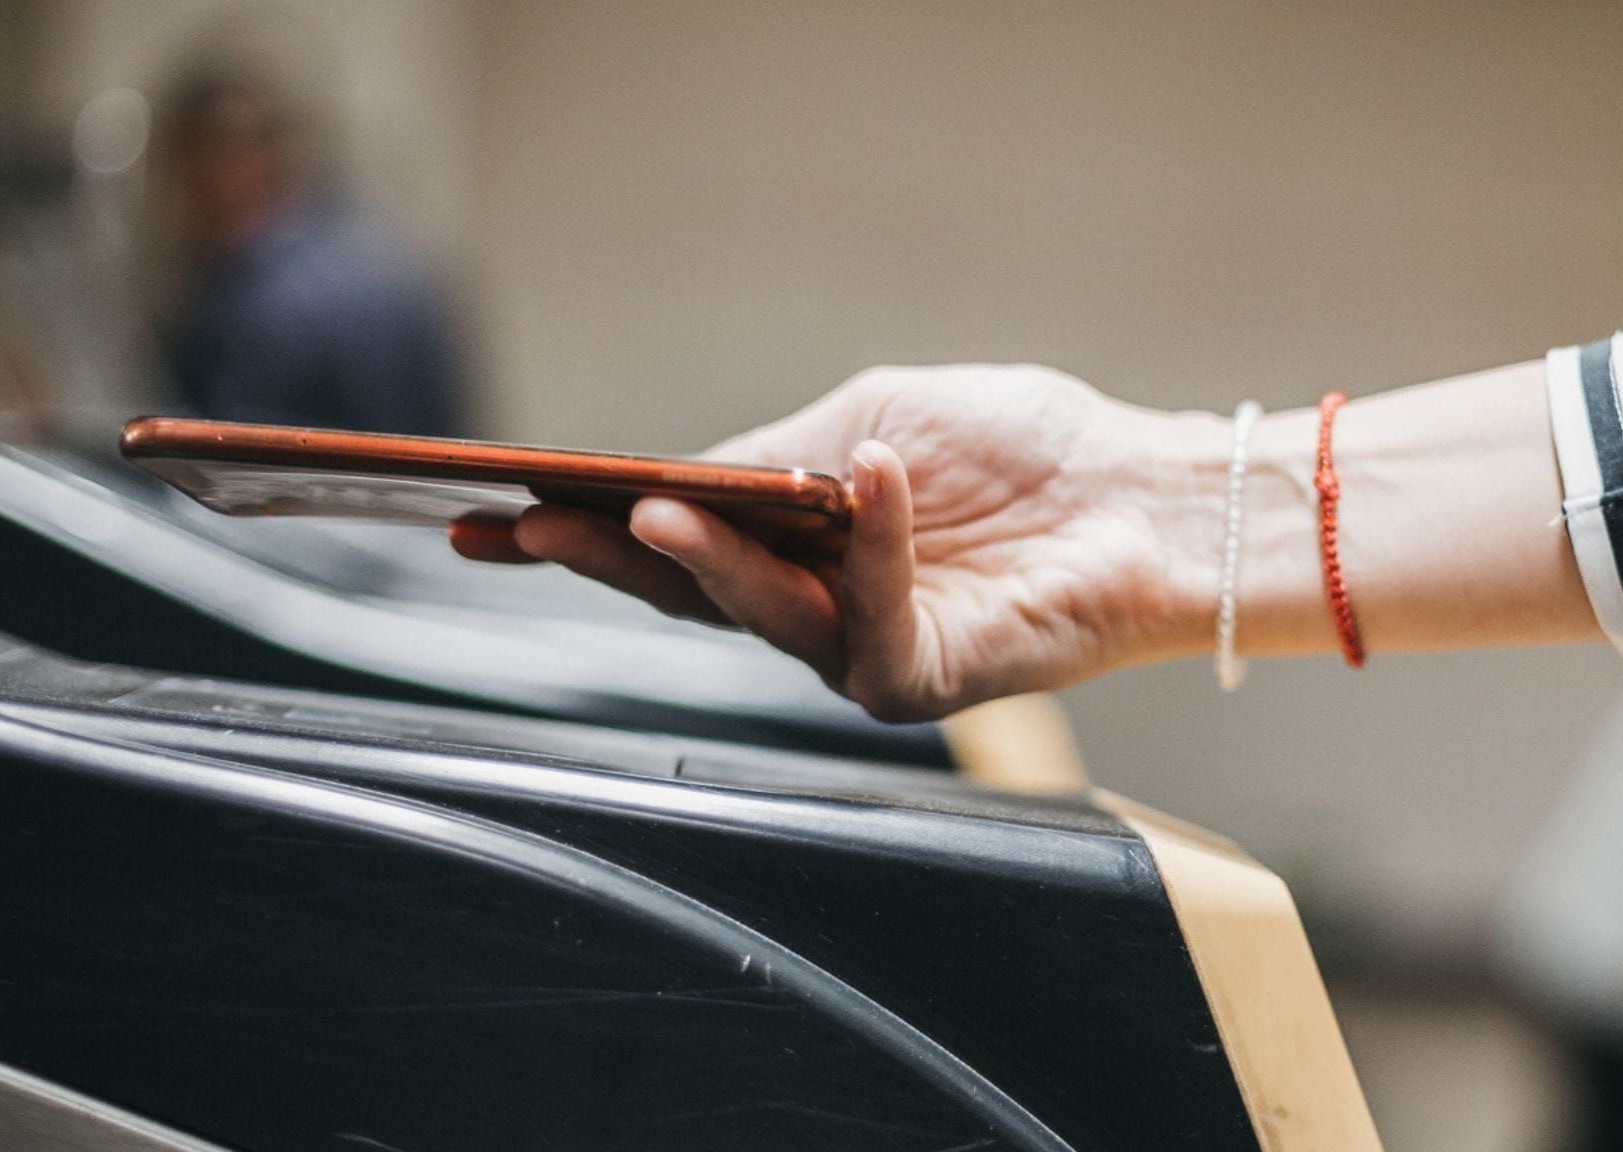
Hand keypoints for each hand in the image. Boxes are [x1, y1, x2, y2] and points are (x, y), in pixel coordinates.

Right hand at [454, 365, 1222, 720]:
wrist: (1139, 493)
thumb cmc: (1020, 451)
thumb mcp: (872, 421)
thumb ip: (779, 452)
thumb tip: (684, 477)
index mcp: (786, 544)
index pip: (662, 542)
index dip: (574, 529)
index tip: (483, 508)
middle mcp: (809, 609)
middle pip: (682, 593)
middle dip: (598, 558)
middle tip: (524, 525)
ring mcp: (861, 652)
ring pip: (760, 617)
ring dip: (710, 559)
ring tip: (657, 509)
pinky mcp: (927, 678)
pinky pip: (877, 621)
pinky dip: (874, 545)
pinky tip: (870, 481)